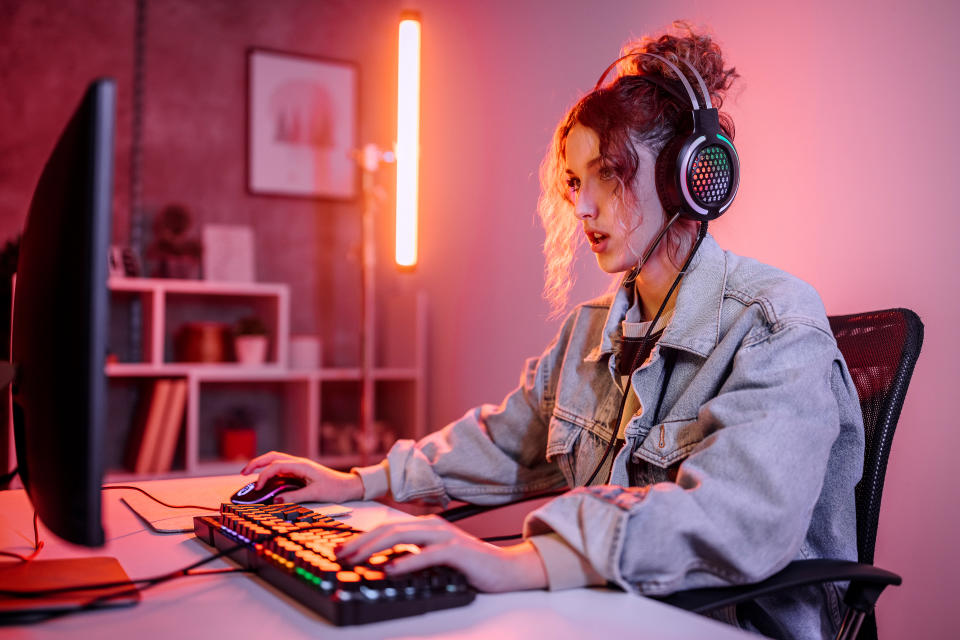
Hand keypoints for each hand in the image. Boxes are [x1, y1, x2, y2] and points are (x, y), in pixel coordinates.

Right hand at [240, 451, 363, 503]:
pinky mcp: (299, 472)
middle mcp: (298, 463)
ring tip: (248, 474)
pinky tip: (264, 480)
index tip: (257, 488)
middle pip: (272, 457)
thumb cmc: (335, 489)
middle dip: (256, 463)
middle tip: (243, 472)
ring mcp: (298, 467)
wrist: (348, 486)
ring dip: (261, 465)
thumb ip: (295, 497)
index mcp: (301, 465)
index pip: (276, 466)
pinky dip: (269, 472)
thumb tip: (276, 501)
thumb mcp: (315, 494)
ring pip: (275, 461)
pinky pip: (281, 469)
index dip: (264, 476)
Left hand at [335, 515, 547, 592]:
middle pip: (389, 529)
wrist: (506, 570)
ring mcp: (445, 536)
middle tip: (340, 555)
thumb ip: (412, 556)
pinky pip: (429, 554)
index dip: (361, 538)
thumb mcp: (434, 559)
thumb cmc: (470, 565)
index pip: (386, 528)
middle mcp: (432, 526)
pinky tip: (392, 569)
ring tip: (356, 559)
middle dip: (361, 542)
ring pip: (403, 536)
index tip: (341, 550)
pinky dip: (408, 561)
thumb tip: (382, 564)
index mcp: (425, 526)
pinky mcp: (457, 550)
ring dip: (376, 548)